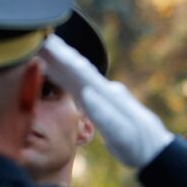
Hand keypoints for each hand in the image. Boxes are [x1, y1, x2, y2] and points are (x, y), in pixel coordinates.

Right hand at [40, 35, 171, 168]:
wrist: (154, 150)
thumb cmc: (139, 145)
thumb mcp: (123, 134)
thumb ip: (105, 114)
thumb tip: (87, 93)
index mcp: (108, 95)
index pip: (82, 72)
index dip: (64, 58)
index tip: (48, 42)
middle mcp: (104, 91)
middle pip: (75, 68)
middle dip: (55, 53)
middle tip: (32, 36)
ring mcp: (101, 96)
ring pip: (74, 74)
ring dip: (56, 60)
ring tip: (36, 46)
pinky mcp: (98, 104)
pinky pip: (75, 85)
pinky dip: (62, 76)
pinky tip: (51, 70)